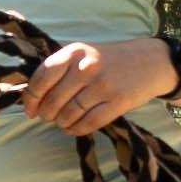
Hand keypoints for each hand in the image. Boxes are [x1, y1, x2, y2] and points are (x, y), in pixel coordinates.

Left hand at [22, 36, 170, 137]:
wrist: (150, 62)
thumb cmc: (109, 60)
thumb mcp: (83, 54)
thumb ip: (59, 70)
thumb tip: (31, 97)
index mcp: (73, 52)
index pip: (41, 79)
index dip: (31, 99)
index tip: (30, 110)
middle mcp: (86, 67)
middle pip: (53, 101)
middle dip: (47, 114)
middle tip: (50, 116)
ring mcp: (103, 85)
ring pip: (69, 114)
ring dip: (62, 122)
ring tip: (63, 121)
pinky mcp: (118, 101)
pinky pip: (89, 123)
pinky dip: (77, 129)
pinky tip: (74, 128)